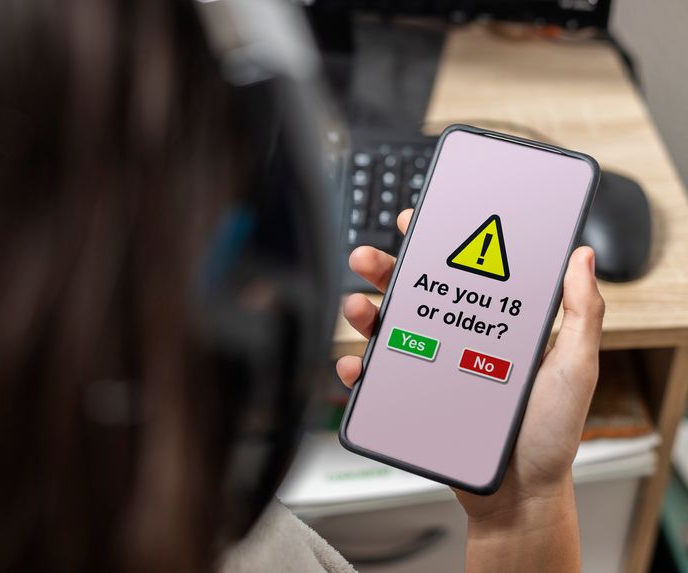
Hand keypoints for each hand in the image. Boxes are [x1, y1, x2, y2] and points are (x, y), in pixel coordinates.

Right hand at [336, 209, 603, 570]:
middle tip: (367, 258)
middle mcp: (458, 341)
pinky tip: (358, 364)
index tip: (420, 221)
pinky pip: (377, 378)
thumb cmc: (550, 434)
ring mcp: (432, 369)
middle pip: (414, 294)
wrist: (518, 494)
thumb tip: (580, 258)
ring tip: (358, 308)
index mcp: (493, 326)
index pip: (462, 273)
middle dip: (385, 270)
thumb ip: (581, 313)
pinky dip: (359, 368)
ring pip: (387, 329)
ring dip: (364, 312)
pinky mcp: (411, 399)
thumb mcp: (575, 368)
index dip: (438, 243)